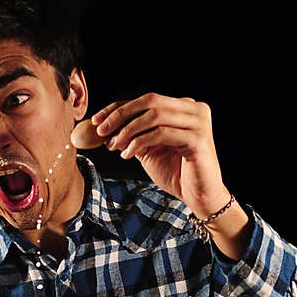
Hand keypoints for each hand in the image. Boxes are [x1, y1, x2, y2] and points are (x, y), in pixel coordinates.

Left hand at [91, 94, 230, 215]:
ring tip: (114, 146)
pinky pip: (161, 133)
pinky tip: (128, 155)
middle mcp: (194, 109)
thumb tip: (104, 128)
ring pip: (155, 115)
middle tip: (101, 131)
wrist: (199, 196)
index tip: (97, 120)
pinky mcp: (198, 138)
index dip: (119, 108)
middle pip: (150, 101)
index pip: (147, 100)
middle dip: (121, 115)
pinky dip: (140, 142)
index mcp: (184, 107)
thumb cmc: (176, 173)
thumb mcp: (149, 150)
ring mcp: (198, 122)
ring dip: (129, 130)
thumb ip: (132, 136)